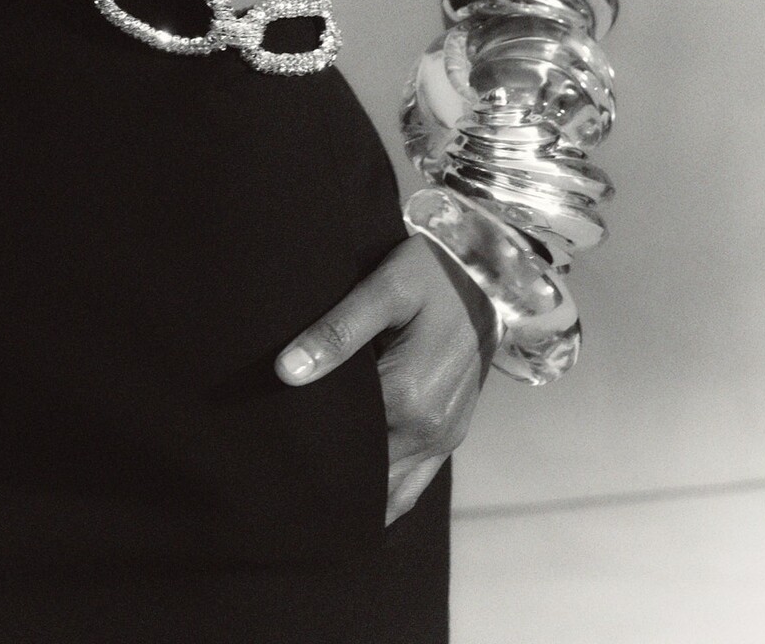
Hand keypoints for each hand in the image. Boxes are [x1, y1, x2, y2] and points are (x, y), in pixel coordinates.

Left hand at [276, 233, 496, 523]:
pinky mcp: (453, 433)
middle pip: (368, 477)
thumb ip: (336, 332)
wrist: (492, 271)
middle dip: (329, 479)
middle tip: (282, 475)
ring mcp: (445, 437)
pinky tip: (355, 483)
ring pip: (394, 492)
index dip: (307, 446)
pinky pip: (415, 481)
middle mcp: (430, 430)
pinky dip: (387, 491)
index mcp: (408, 399)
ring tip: (312, 484)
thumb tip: (285, 372)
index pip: (343, 443)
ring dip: (359, 493)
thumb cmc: (434, 272)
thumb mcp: (385, 288)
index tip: (272, 446)